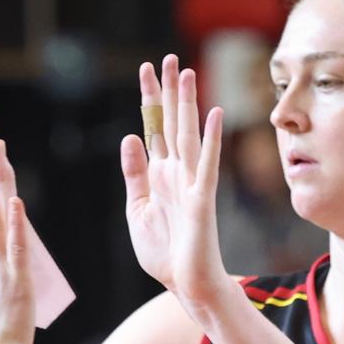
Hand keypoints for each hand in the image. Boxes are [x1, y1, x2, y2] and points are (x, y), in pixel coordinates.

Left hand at [119, 58, 231, 314]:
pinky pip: (207, 164)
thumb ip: (135, 175)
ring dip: (187, 103)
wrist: (186, 285)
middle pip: (170, 123)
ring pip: (187, 134)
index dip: (149, 100)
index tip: (144, 69)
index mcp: (158, 175)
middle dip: (167, 91)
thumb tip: (130, 138)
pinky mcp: (203, 198)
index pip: (153, 128)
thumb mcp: (137, 210)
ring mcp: (191, 183)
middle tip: (167, 58)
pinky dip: (210, 139)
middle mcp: (176, 172)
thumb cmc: (165, 253)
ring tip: (186, 71)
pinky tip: (214, 113)